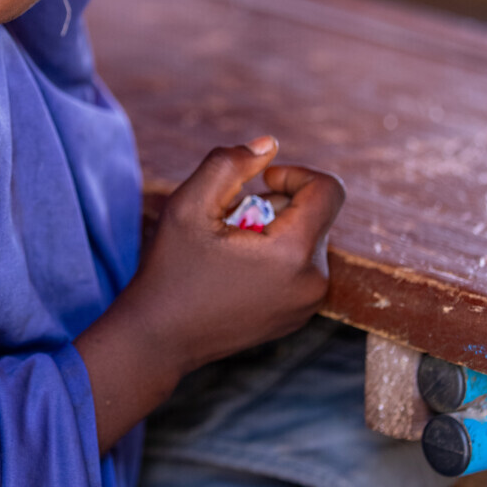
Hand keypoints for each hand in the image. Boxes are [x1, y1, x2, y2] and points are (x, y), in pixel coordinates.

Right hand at [77, 137, 345, 450]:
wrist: (158, 340)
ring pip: (308, 240)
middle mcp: (313, 282)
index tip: (259, 183)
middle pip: (316, 215)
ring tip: (230, 249)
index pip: (329, 190)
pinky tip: (235, 272)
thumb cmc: (170, 271)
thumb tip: (269, 145)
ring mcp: (308, 305)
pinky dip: (275, 257)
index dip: (295, 174)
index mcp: (293, 254)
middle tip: (229, 222)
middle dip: (276, 205)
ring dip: (274, 230)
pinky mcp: (297, 317)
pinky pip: (301, 268)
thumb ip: (229, 164)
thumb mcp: (187, 205)